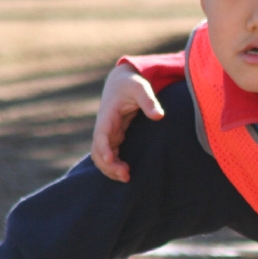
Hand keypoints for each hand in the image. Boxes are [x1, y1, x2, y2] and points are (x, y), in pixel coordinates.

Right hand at [91, 64, 164, 181]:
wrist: (122, 81)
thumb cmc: (132, 84)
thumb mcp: (141, 87)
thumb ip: (149, 100)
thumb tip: (159, 116)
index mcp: (108, 115)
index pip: (101, 135)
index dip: (104, 148)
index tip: (111, 160)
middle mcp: (104, 127)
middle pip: (98, 151)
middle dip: (108, 165)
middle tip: (126, 175)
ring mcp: (107, 133)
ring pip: (101, 156)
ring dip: (110, 168)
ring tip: (127, 177)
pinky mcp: (113, 137)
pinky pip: (109, 155)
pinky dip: (114, 165)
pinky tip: (126, 172)